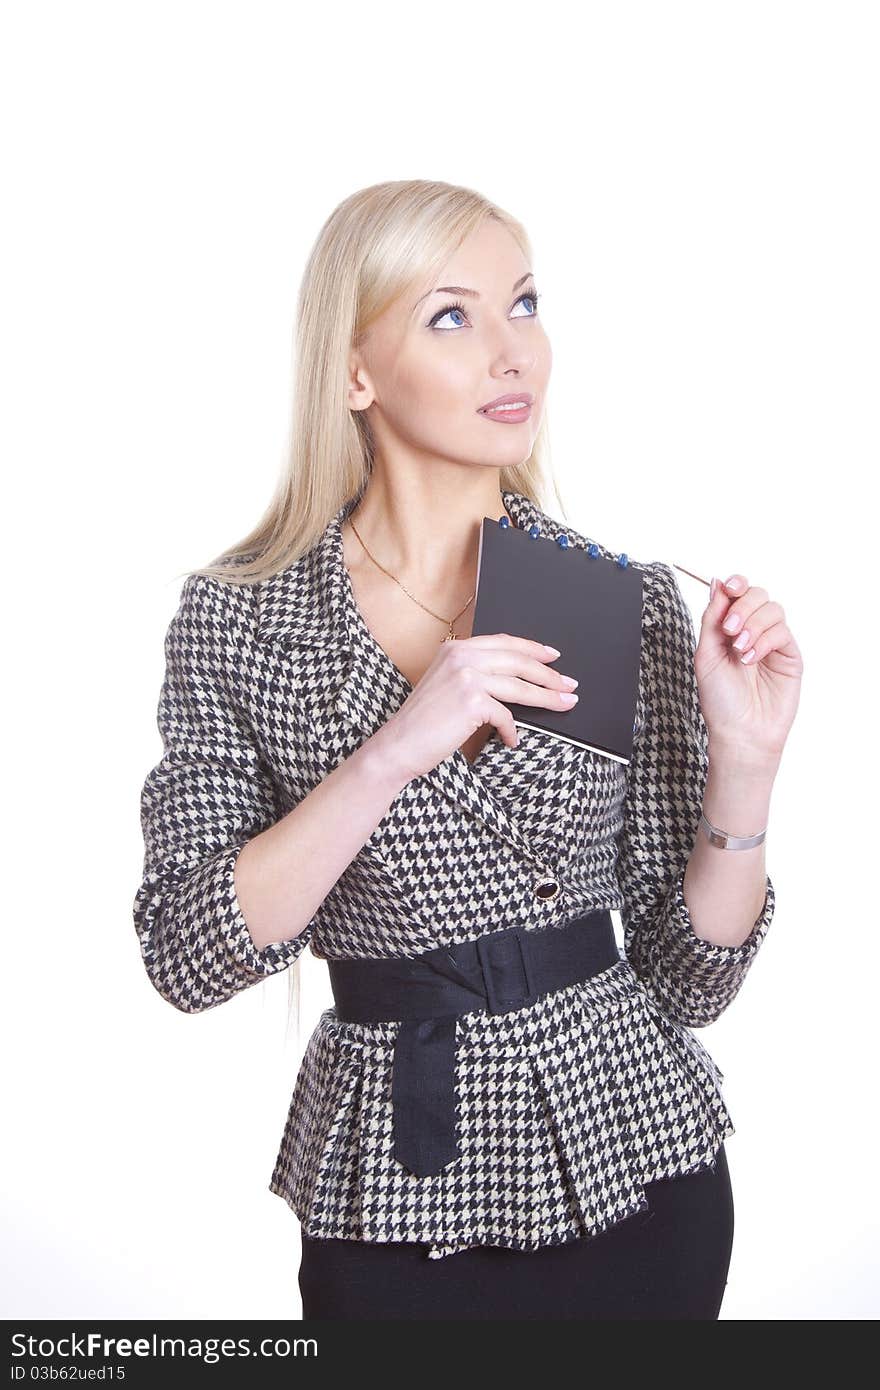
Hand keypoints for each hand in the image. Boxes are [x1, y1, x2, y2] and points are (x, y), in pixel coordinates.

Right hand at [376, 634, 580, 782]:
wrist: (399, 745)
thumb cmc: (423, 722)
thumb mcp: (447, 685)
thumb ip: (474, 673)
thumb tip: (517, 678)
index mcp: (456, 648)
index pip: (504, 642)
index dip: (532, 648)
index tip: (553, 656)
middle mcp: (461, 656)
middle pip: (518, 661)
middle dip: (549, 674)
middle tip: (569, 684)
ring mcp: (466, 676)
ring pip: (520, 686)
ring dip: (547, 697)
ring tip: (564, 705)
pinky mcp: (472, 701)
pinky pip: (505, 715)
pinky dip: (512, 731)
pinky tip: (513, 741)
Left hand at [695, 573, 802, 769]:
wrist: (739, 732)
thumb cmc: (720, 700)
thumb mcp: (706, 654)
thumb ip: (712, 618)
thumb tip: (717, 584)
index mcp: (729, 629)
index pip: (737, 594)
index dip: (735, 585)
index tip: (728, 588)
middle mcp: (752, 632)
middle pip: (757, 595)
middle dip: (742, 607)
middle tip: (730, 630)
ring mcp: (772, 643)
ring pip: (772, 609)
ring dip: (753, 625)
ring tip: (740, 651)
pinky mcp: (789, 655)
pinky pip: (782, 631)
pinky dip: (765, 640)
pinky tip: (751, 658)